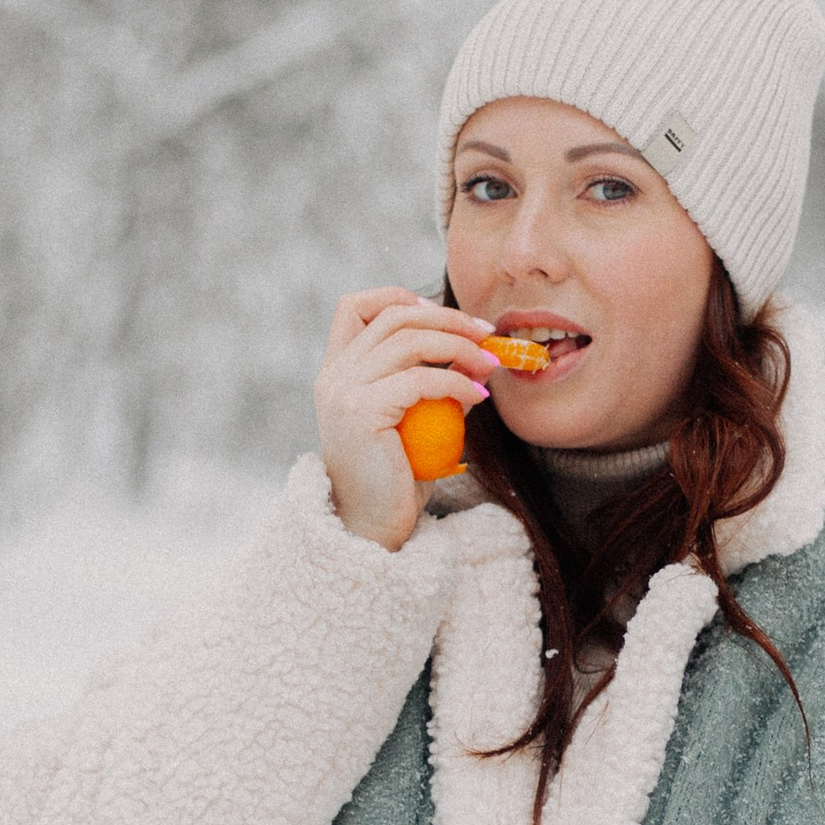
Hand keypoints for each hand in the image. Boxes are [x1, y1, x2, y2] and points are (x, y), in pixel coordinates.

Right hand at [314, 288, 506, 550]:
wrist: (373, 529)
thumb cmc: (396, 479)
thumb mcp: (410, 420)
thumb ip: (426, 384)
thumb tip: (474, 356)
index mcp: (336, 372)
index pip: (354, 307)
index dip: (398, 296)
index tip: (441, 314)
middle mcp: (333, 376)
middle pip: (394, 316)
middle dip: (448, 318)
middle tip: (488, 335)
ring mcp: (343, 392)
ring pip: (410, 340)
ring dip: (460, 346)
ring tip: (491, 365)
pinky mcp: (361, 412)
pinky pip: (420, 380)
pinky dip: (457, 381)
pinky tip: (478, 395)